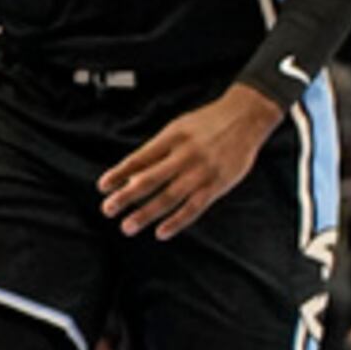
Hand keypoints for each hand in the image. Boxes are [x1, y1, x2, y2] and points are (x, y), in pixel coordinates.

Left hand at [98, 86, 282, 238]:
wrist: (247, 117)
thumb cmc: (209, 122)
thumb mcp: (180, 127)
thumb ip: (158, 149)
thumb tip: (131, 173)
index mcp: (173, 138)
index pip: (139, 158)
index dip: (119, 174)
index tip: (103, 187)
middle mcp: (185, 155)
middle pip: (149, 180)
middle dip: (126, 197)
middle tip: (108, 210)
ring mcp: (202, 171)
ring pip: (169, 197)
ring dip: (146, 214)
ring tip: (128, 226)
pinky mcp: (218, 184)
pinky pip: (194, 207)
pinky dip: (177, 221)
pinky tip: (161, 232)